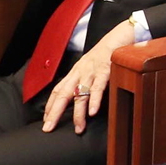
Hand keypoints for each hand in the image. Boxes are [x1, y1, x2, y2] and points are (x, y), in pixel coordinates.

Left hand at [42, 18, 134, 132]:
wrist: (120, 36)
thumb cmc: (107, 52)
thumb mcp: (90, 65)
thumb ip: (84, 79)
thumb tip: (80, 97)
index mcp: (75, 72)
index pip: (57, 90)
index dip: (50, 106)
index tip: (46, 120)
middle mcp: (80, 72)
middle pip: (62, 94)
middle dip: (54, 113)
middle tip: (48, 128)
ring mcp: (91, 72)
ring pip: (79, 95)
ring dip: (78, 114)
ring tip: (78, 128)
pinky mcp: (105, 70)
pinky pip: (98, 87)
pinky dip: (94, 100)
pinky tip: (92, 112)